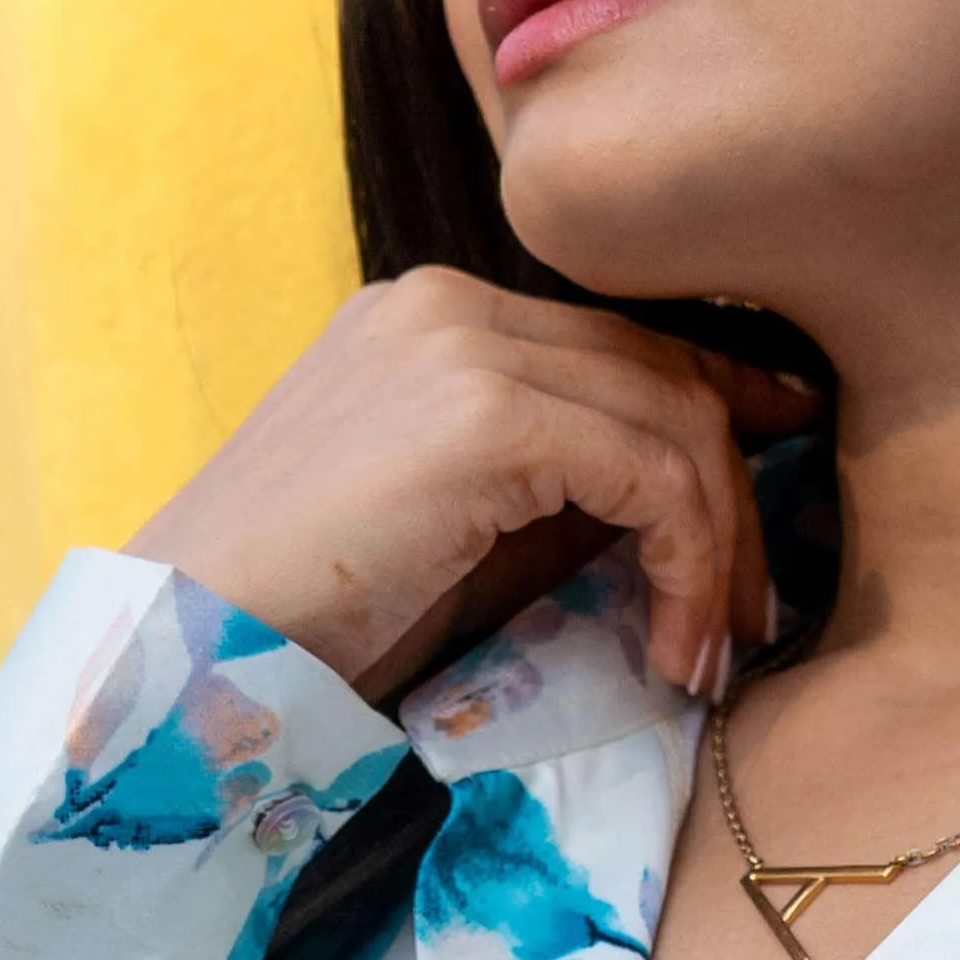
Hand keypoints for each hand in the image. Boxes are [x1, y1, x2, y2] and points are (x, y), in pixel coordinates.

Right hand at [132, 267, 816, 701]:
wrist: (188, 646)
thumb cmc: (308, 617)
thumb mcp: (458, 537)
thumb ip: (557, 495)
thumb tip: (687, 513)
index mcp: (433, 319)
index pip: (616, 345)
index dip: (717, 409)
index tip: (770, 488)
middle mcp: (449, 304)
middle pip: (659, 371)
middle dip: (731, 499)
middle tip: (752, 616)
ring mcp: (462, 345)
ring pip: (672, 418)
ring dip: (716, 551)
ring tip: (710, 655)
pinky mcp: (479, 413)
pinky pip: (646, 471)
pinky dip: (685, 565)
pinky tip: (672, 647)